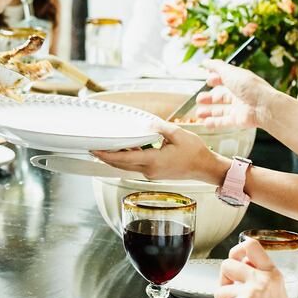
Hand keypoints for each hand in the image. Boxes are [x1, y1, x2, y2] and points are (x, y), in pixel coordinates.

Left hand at [93, 123, 222, 182]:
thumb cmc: (195, 152)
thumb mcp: (178, 134)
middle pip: (122, 165)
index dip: (108, 154)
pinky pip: (136, 166)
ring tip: (103, 149)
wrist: (205, 168)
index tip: (96, 150)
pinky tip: (124, 150)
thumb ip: (159, 128)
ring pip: (128, 166)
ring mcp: (152, 173)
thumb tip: (146, 124)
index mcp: (154, 161)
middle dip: (106, 157)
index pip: (125, 158)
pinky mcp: (155, 173)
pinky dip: (127, 159)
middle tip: (92, 148)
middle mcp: (150, 170)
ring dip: (115, 159)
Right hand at [190, 59, 286, 133]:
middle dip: (209, 98)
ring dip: (209, 112)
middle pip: (222, 97)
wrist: (264, 106)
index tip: (207, 80)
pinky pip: (224, 122)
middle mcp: (240, 95)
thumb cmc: (250, 87)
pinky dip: (214, 123)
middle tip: (199, 99)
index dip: (216, 79)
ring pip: (221, 111)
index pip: (226, 80)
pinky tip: (205, 123)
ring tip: (198, 113)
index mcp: (239, 82)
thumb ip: (216, 67)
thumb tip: (205, 61)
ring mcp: (239, 108)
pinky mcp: (238, 120)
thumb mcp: (231, 72)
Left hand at [215, 238, 297, 297]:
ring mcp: (254, 291)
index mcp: (273, 274)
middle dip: (224, 283)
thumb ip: (258, 279)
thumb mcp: (273, 295)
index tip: (234, 262)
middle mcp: (265, 279)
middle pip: (227, 264)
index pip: (252, 245)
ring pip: (220, 290)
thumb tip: (238, 264)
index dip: (236, 250)